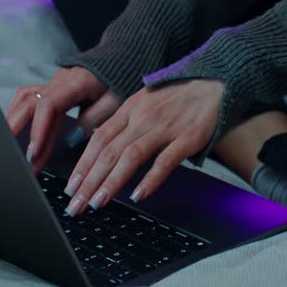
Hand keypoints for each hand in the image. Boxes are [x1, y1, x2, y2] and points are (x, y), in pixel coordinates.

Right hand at [5, 67, 121, 174]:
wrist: (117, 60)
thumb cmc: (118, 81)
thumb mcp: (114, 101)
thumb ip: (92, 119)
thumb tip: (70, 139)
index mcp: (74, 82)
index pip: (48, 105)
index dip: (39, 129)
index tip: (34, 151)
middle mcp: (58, 81)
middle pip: (27, 101)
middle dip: (16, 130)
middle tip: (12, 156)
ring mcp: (52, 83)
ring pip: (23, 100)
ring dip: (15, 124)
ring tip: (11, 148)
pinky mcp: (50, 89)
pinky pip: (28, 101)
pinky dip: (20, 117)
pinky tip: (17, 133)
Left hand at [62, 79, 222, 215]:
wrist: (215, 82)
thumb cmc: (179, 96)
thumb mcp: (144, 102)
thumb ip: (125, 124)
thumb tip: (102, 151)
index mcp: (130, 109)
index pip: (98, 138)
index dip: (82, 164)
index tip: (71, 187)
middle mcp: (143, 117)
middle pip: (109, 151)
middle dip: (89, 180)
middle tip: (76, 204)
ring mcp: (166, 127)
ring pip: (131, 156)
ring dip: (111, 182)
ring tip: (98, 202)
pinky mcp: (188, 137)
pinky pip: (165, 160)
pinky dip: (150, 179)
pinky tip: (138, 195)